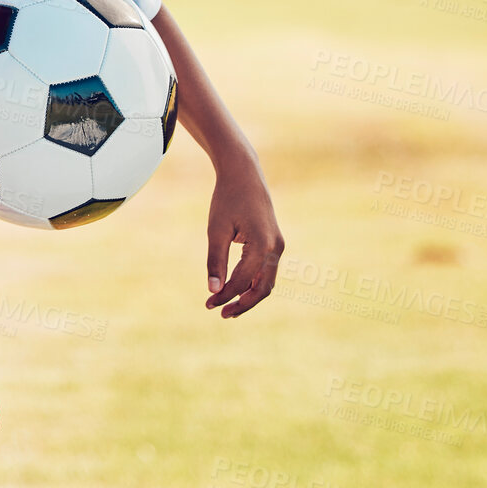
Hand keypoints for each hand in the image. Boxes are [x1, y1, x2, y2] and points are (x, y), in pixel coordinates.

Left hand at [204, 156, 284, 318]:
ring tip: (228, 307)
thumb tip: (213, 291)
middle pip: (262, 289)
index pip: (242, 281)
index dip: (225, 296)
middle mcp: (275, 248)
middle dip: (242, 304)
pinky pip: (267, 271)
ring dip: (249, 296)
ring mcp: (278, 245)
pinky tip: (237, 289)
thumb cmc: (227, 199)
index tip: (208, 304)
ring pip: (267, 282)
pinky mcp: (275, 242)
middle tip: (221, 314)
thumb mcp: (216, 230)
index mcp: (262, 245)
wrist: (244, 174)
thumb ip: (215, 261)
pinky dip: (253, 283)